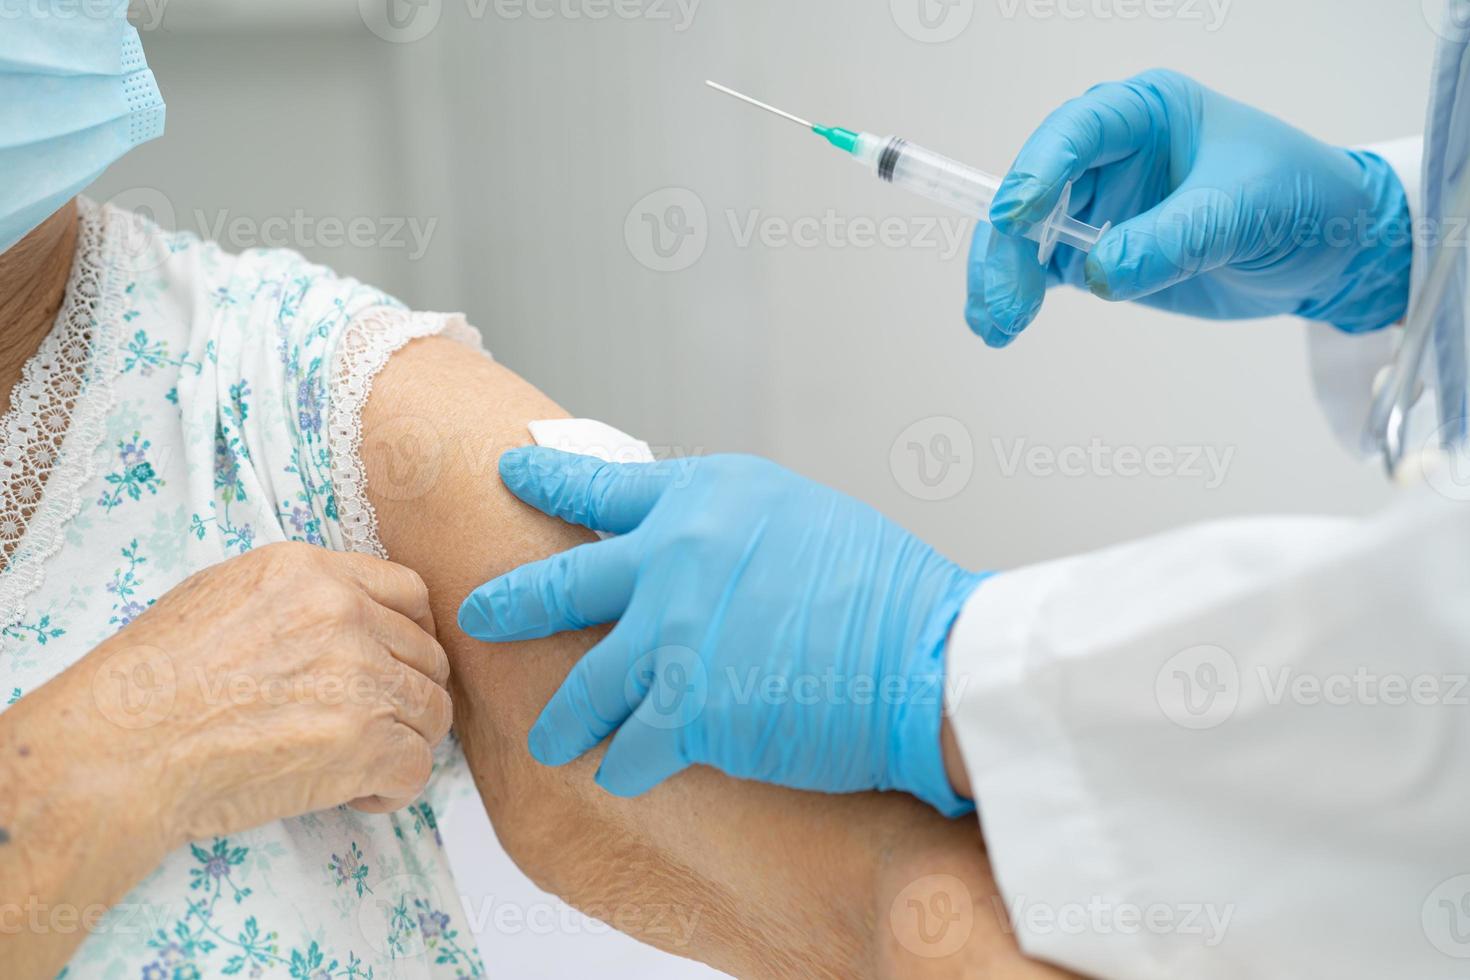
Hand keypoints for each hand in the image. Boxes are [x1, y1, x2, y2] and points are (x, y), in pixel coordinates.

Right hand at [83, 542, 451, 844]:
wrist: (124, 746)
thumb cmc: (149, 681)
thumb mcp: (220, 596)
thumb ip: (293, 599)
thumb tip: (337, 624)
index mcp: (312, 574)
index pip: (407, 593)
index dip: (413, 631)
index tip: (402, 659)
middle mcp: (347, 618)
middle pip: (426, 656)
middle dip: (408, 692)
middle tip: (376, 723)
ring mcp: (363, 680)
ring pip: (431, 711)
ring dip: (405, 740)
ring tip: (359, 763)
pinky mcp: (367, 744)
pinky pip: (416, 767)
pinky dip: (394, 788)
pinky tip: (357, 794)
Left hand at [458, 448, 985, 815]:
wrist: (927, 657)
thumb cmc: (882, 585)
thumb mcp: (795, 514)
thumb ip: (722, 527)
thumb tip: (684, 547)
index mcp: (701, 498)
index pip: (597, 485)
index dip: (545, 480)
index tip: (509, 475)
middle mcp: (670, 559)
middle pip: (558, 585)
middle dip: (508, 605)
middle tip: (478, 615)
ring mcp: (670, 637)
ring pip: (580, 686)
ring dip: (562, 718)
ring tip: (550, 739)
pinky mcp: (684, 712)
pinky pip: (627, 750)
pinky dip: (624, 766)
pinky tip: (620, 775)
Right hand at [966, 68, 1411, 346]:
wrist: (1330, 250)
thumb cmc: (1302, 199)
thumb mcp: (1247, 210)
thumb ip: (1174, 238)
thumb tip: (1101, 274)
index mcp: (1145, 113)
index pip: (1076, 132)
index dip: (1039, 170)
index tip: (1018, 218)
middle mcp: (1108, 154)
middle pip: (1032, 190)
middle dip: (1009, 244)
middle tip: (1005, 301)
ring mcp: (1097, 206)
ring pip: (1024, 236)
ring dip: (1001, 278)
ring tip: (999, 326)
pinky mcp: (1095, 253)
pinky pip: (1039, 271)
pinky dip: (1016, 297)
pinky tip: (1000, 327)